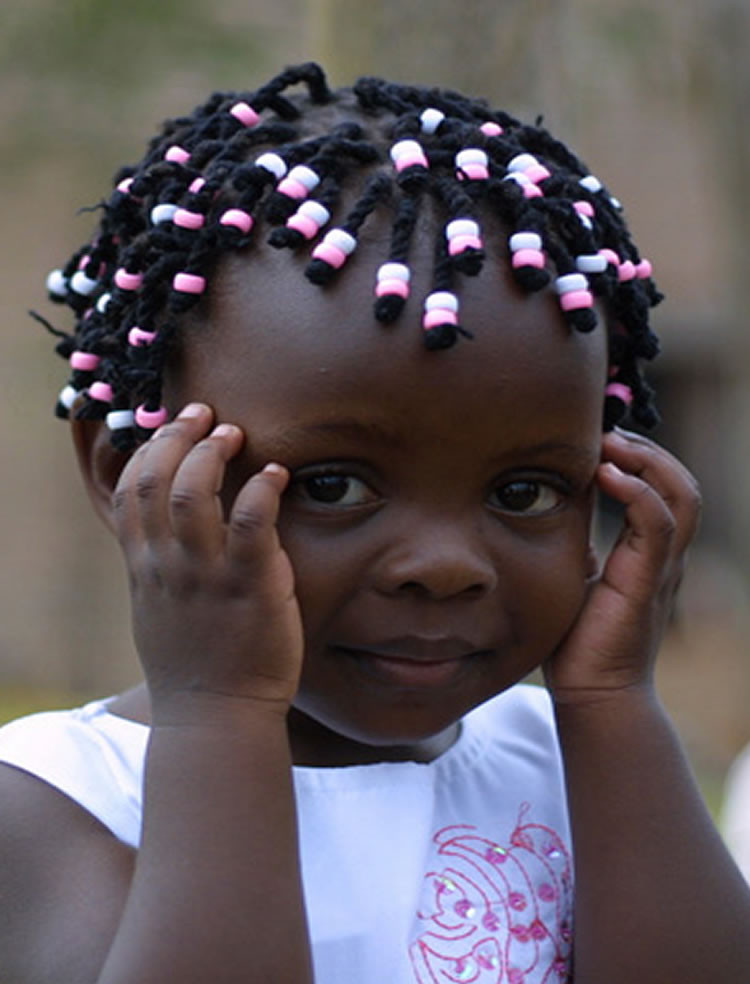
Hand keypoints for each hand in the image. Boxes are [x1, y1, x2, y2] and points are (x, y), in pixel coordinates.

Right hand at [112, 403, 303, 716]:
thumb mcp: (157, 610)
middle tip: (207, 416)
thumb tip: (169, 528)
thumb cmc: (194, 665)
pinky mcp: (250, 587)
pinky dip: (261, 490)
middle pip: (157, 479)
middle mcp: (167, 565)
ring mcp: (206, 576)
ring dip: (213, 453)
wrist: (216, 718)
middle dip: (178, 436)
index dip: (150, 450)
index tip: (173, 427)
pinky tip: (276, 476)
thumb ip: (159, 566)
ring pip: (195, 492)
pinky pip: (251, 523)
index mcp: (145, 568)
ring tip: (236, 434)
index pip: (130, 492)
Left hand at [544, 429, 700, 703]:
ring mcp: (660, 568)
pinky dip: (637, 493)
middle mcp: (663, 556)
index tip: (600, 436)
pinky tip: (604, 476)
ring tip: (610, 443)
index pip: (664, 488)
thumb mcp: (577, 571)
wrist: (591, 692)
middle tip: (605, 431)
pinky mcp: (646, 582)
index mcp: (649, 551)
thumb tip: (559, 493)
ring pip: (682, 496)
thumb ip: (580, 535)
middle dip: (647, 449)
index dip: (641, 456)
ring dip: (648, 461)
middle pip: (682, 483)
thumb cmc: (579, 638)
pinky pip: (658, 526)